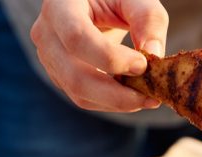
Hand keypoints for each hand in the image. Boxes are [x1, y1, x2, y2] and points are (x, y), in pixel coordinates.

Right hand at [31, 0, 168, 111]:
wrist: (95, 3)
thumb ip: (148, 20)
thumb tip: (154, 55)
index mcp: (60, 5)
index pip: (77, 38)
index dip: (110, 58)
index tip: (143, 64)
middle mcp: (46, 33)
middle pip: (75, 76)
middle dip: (117, 94)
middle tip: (152, 96)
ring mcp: (50, 58)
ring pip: (79, 93)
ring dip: (118, 102)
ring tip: (149, 98)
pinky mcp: (61, 75)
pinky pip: (85, 99)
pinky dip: (113, 102)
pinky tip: (135, 96)